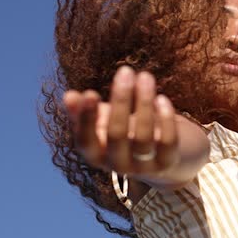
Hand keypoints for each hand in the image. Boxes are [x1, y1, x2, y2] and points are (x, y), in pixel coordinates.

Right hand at [63, 67, 178, 175]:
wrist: (161, 155)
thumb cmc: (125, 131)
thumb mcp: (103, 120)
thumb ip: (84, 110)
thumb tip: (69, 96)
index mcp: (96, 155)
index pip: (85, 142)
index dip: (86, 120)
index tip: (90, 92)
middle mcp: (118, 166)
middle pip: (116, 136)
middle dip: (121, 101)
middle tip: (125, 71)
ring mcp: (144, 167)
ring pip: (143, 137)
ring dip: (144, 103)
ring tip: (145, 76)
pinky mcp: (167, 162)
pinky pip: (168, 142)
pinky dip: (165, 119)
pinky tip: (162, 98)